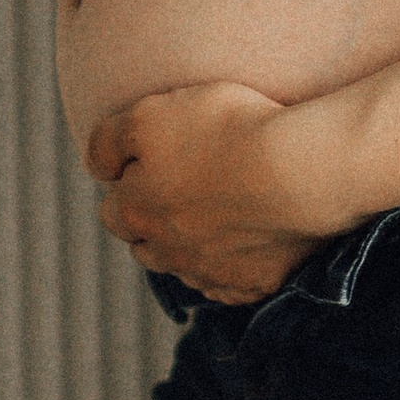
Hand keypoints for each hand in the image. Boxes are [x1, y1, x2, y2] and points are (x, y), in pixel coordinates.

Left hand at [85, 82, 329, 305]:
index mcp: (134, 213)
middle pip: (145, 245)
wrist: (303, 170)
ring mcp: (211, 274)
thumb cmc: (227, 131)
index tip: (155, 163)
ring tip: (220, 209)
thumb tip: (96, 168)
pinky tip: (247, 238)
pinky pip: (230, 285)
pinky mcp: (254, 285)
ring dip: (191, 245)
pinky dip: (231, 267)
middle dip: (154, 221)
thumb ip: (108, 142)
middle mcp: (166, 253)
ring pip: (185, 266)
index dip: (130, 185)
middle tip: (186, 187)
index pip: (112, 208)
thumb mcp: (150, 114)